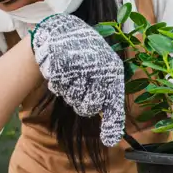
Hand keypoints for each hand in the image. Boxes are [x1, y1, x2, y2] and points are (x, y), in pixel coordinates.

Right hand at [30, 14, 124, 146]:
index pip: (113, 102)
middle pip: (88, 107)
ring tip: (72, 74)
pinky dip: (58, 83)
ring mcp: (80, 66)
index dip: (112, 123)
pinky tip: (62, 69)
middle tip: (80, 87)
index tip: (109, 141)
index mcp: (114, 70)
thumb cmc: (87, 58)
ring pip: (73, 98)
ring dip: (69, 91)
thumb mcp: (105, 75)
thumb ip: (110, 105)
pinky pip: (59, 88)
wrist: (64, 31)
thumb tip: (112, 140)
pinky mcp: (62, 64)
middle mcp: (99, 68)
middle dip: (82, 102)